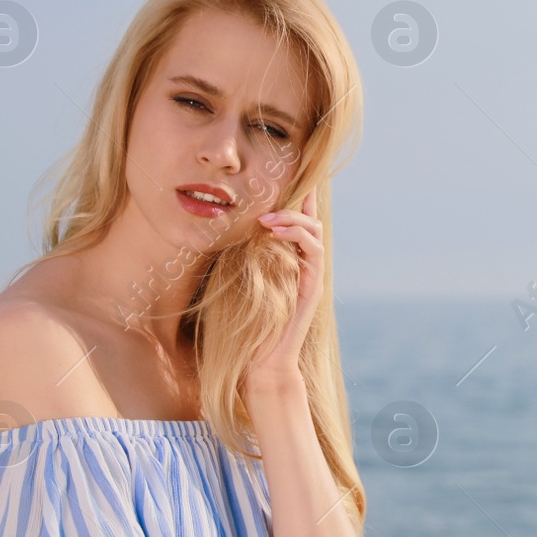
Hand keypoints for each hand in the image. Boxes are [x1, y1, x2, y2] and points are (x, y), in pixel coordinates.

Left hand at [248, 190, 322, 379]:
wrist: (261, 362)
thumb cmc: (245, 327)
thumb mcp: (238, 283)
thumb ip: (241, 258)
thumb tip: (222, 230)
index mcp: (290, 262)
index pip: (298, 223)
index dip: (297, 199)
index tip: (290, 175)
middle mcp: (305, 265)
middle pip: (310, 220)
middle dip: (296, 201)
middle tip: (270, 196)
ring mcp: (312, 275)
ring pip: (314, 231)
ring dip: (292, 218)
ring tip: (267, 218)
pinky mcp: (314, 285)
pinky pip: (313, 250)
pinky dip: (297, 236)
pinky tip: (275, 231)